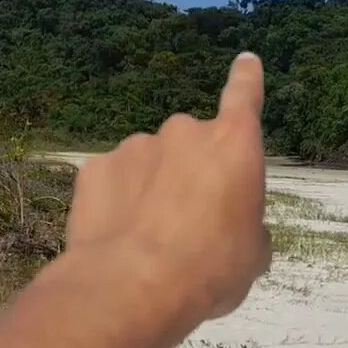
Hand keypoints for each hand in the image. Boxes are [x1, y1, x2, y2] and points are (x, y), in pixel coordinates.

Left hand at [64, 52, 271, 327]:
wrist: (132, 287)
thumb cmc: (211, 271)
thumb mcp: (252, 256)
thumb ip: (248, 227)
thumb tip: (237, 228)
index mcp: (233, 146)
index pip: (245, 98)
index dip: (247, 79)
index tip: (246, 60)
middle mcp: (184, 132)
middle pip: (191, 146)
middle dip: (190, 174)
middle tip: (188, 223)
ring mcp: (135, 146)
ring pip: (148, 164)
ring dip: (151, 189)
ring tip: (148, 239)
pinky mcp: (95, 168)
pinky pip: (113, 181)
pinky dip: (116, 201)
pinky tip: (117, 236)